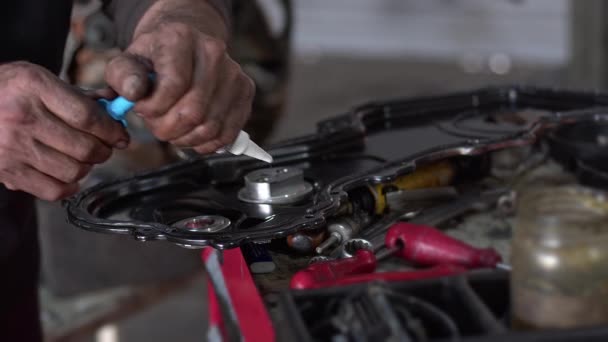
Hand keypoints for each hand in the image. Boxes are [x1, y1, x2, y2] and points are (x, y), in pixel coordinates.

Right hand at [0, 62, 128, 199]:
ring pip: (74, 170)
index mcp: (32, 86)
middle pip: (85, 147)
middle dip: (104, 149)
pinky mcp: (6, 172)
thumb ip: (78, 94)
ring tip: (83, 157)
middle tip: (105, 146)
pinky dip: (69, 185)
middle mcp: (21, 117)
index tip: (120, 134)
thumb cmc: (4, 91)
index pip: (88, 116)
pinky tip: (68, 174)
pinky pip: (54, 190)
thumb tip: (116, 103)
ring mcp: (11, 147)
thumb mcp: (36, 78)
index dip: (112, 129)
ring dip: (87, 167)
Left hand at [104, 0, 254, 153]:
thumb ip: (122, 77)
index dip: (153, 108)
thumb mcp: (128, 62)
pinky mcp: (245, 91)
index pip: (174, 85)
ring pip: (210, 127)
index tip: (142, 109)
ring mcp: (233, 73)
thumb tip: (134, 94)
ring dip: (185, 138)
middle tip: (156, 124)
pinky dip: (206, 143)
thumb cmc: (155, 58)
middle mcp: (213, 52)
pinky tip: (192, 133)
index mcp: (181, 38)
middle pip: (193, 112)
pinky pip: (227, 134)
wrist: (185, 47)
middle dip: (167, 128)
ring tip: (173, 128)